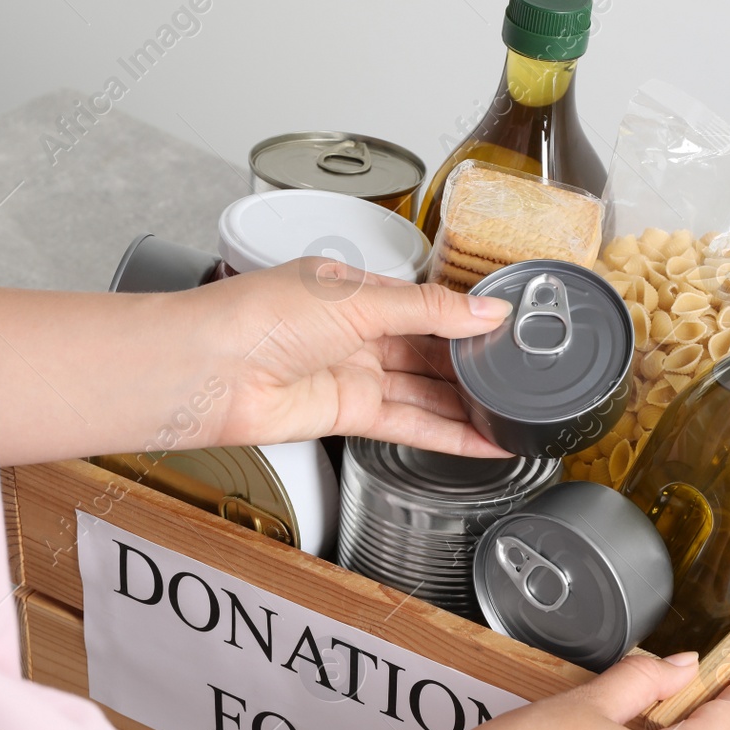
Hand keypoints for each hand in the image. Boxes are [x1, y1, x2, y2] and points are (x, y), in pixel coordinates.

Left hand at [207, 259, 512, 456]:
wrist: (208, 372)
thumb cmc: (257, 318)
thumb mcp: (358, 298)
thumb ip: (428, 311)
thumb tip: (486, 311)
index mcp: (354, 289)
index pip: (426, 303)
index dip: (468, 319)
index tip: (511, 331)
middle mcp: (354, 331)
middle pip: (428, 350)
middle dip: (472, 365)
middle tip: (521, 375)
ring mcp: (351, 375)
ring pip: (423, 391)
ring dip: (466, 405)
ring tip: (514, 414)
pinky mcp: (347, 416)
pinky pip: (409, 425)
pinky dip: (447, 434)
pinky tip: (481, 441)